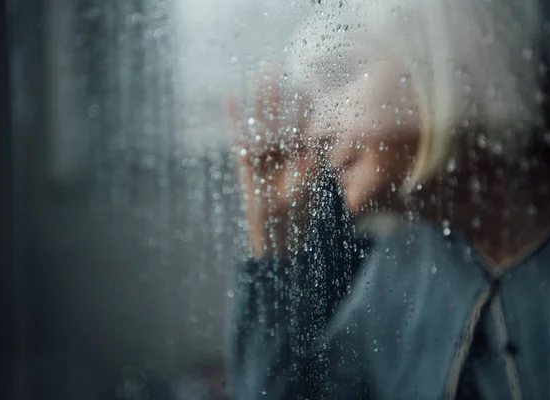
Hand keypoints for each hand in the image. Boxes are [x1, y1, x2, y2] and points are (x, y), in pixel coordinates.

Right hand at [229, 71, 320, 256]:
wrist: (278, 230)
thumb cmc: (298, 210)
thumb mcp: (310, 182)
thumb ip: (311, 161)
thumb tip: (318, 138)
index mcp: (298, 151)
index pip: (301, 121)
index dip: (302, 102)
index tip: (306, 80)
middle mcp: (281, 148)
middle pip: (277, 114)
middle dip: (277, 91)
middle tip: (277, 65)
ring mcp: (263, 153)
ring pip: (259, 121)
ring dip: (258, 98)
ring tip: (258, 75)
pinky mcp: (246, 161)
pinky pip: (240, 137)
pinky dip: (235, 119)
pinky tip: (231, 99)